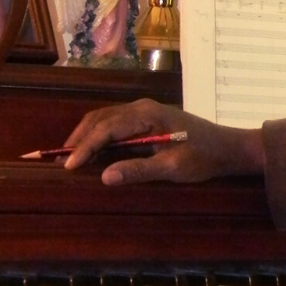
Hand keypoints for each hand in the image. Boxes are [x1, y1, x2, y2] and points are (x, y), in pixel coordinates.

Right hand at [62, 98, 265, 185]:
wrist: (228, 148)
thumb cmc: (204, 157)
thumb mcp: (173, 168)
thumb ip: (139, 170)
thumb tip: (104, 177)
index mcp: (148, 115)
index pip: (107, 129)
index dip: (85, 147)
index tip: (68, 166)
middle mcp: (142, 108)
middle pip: (100, 120)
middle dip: (78, 140)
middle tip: (57, 162)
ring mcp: (144, 112)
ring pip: (105, 120)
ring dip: (86, 137)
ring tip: (69, 159)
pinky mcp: (146, 120)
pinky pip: (115, 125)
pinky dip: (99, 137)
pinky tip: (92, 154)